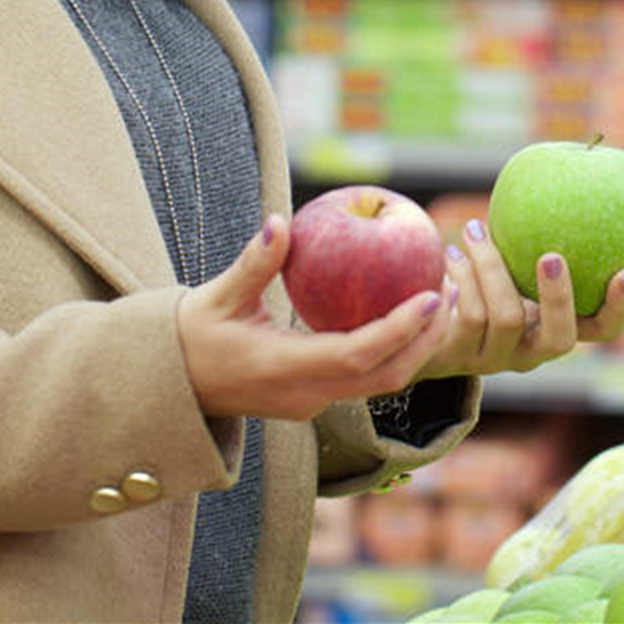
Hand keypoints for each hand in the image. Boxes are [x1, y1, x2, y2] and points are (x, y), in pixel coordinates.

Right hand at [178, 214, 455, 421]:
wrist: (172, 387)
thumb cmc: (189, 338)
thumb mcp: (216, 297)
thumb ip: (253, 264)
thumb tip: (280, 222)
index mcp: (286, 369)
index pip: (359, 355)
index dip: (402, 329)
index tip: (433, 296)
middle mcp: (307, 394)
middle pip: (387, 376)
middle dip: (427, 339)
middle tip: (450, 289)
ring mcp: (313, 401)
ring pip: (382, 382)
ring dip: (417, 346)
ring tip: (440, 297)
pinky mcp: (314, 398)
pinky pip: (366, 377)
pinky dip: (394, 348)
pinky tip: (404, 310)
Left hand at [413, 217, 623, 381]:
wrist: (426, 327)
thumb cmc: (480, 283)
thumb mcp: (511, 266)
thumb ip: (533, 239)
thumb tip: (562, 177)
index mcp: (556, 329)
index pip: (602, 331)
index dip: (619, 308)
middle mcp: (531, 353)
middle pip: (560, 339)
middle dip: (558, 297)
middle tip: (551, 255)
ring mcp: (495, 360)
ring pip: (503, 317)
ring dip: (488, 267)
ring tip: (473, 231)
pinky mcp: (458, 358)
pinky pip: (465, 318)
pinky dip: (459, 282)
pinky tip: (451, 256)